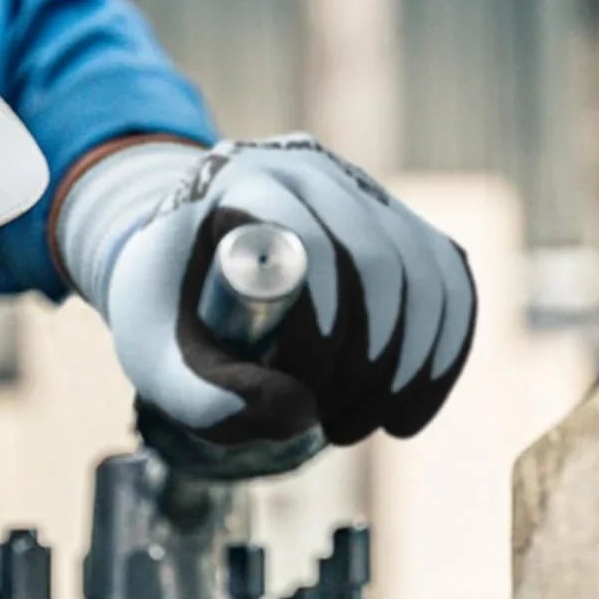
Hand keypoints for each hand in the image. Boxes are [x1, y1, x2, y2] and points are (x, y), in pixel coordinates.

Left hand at [105, 136, 477, 448]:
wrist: (174, 262)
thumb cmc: (161, 312)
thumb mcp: (152, 360)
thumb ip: (202, 398)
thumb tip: (299, 415)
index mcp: (243, 183)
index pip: (311, 248)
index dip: (321, 334)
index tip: (301, 402)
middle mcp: (310, 171)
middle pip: (378, 259)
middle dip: (369, 361)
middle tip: (334, 428)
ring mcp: (361, 190)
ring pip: (425, 269)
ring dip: (409, 365)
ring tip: (361, 427)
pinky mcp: (396, 222)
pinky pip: (447, 275)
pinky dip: (443, 349)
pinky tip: (408, 413)